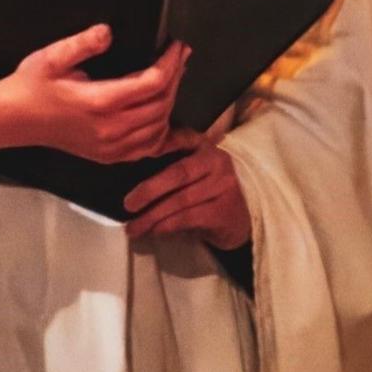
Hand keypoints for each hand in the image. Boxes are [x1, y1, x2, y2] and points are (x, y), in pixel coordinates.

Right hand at [0, 26, 188, 163]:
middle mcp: (111, 128)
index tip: (177, 46)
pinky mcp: (109, 155)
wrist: (16, 119)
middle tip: (180, 56)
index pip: (152, 83)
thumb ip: (82, 43)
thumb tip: (108, 31)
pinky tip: (164, 115)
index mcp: (100, 101)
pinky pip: (148, 148)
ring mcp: (111, 146)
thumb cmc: (32, 85)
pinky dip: (162, 132)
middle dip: (176, 77)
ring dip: (171, 101)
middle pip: (161, 104)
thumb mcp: (52, 56)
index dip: (170, 62)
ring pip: (159, 126)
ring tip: (173, 77)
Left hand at [124, 142, 250, 249]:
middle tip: (128, 205)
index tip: (131, 154)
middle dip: (149, 190)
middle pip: (177, 174)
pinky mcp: (223, 211)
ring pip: (180, 201)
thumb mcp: (196, 170)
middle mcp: (217, 162)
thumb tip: (133, 174)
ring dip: (152, 216)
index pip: (180, 141)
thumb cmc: (210, 191)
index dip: (158, 146)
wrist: (244, 218)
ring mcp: (223, 187)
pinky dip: (167, 226)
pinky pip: (188, 218)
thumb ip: (174, 163)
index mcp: (205, 147)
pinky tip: (154, 231)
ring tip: (134, 228)